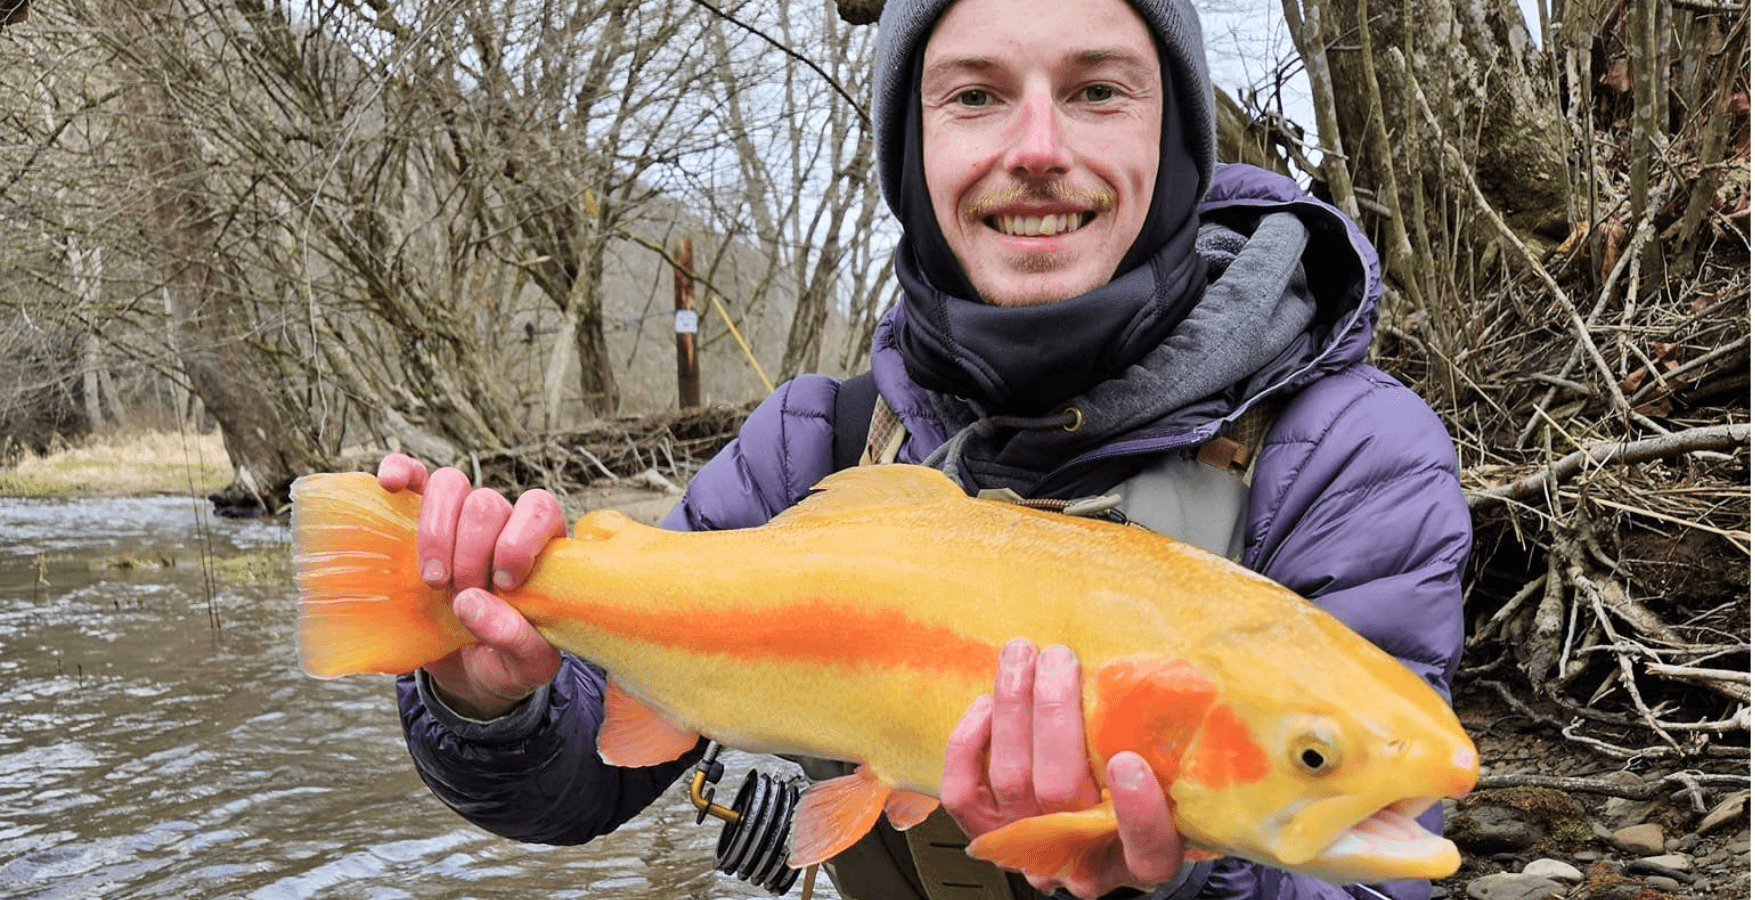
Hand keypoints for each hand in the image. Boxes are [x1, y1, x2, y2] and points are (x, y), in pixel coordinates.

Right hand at [377, 453, 565, 718]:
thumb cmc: (508, 662)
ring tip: (433, 580)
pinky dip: (401, 472)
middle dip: (470, 554)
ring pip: (451, 485)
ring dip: (437, 531)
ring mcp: (460, 520)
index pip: (539, 509)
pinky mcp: (420, 524)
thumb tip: (471, 603)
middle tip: (462, 596)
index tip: (504, 584)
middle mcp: (504, 524)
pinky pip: (414, 478)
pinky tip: (390, 485)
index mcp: (541, 549)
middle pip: (487, 503)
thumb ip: (516, 640)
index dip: (518, 541)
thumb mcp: (527, 667)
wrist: (471, 674)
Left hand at [940, 640, 1183, 898]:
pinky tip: (987, 703)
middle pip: (1060, 793)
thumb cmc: (1133, 795)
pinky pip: (962, 793)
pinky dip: (968, 741)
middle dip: (1055, 715)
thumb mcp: (1170, 783)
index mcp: (1144, 858)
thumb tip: (1149, 683)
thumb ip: (1166, 754)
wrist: (1089, 834)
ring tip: (1021, 655)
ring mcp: (1029, 850)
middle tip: (1059, 657)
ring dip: (1013, 706)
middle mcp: (1083, 860)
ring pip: (1010, 780)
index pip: (1149, 849)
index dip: (1139, 813)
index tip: (1128, 761)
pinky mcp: (986, 834)